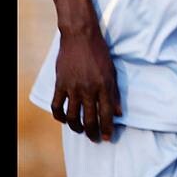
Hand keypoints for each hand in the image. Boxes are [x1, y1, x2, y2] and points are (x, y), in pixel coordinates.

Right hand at [51, 28, 120, 142]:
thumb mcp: (112, 71)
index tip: (107, 138)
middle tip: (94, 139)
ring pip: (72, 116)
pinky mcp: (60, 84)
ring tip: (81, 130)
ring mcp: (72, 88)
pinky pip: (57, 106)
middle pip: (89, 119)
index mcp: (104, 86)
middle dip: (93, 132)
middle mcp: (88, 89)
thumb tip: (119, 113)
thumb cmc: (99, 52)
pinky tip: (64, 119)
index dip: (107, 128)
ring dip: (76, 127)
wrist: (80, 37)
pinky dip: (59, 116)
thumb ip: (115, 93)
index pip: (106, 114)